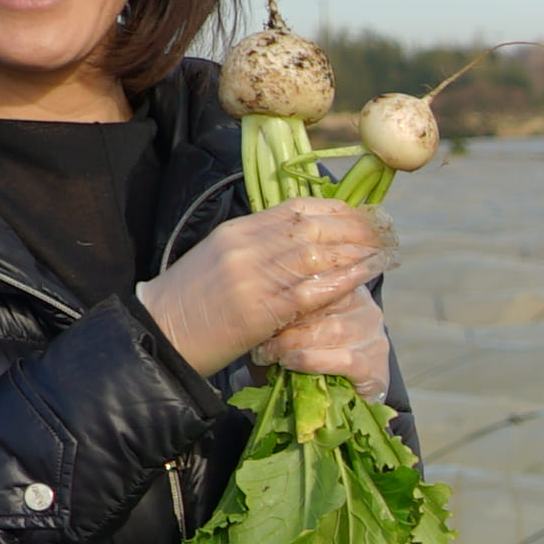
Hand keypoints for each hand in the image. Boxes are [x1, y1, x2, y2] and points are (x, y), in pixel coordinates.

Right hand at [138, 196, 393, 371]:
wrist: (159, 334)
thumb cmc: (190, 304)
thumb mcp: (219, 260)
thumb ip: (256, 247)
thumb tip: (299, 242)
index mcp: (236, 231)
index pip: (294, 208)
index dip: (334, 209)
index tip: (360, 213)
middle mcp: (247, 247)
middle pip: (311, 227)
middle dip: (353, 227)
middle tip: (383, 231)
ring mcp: (253, 277)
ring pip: (316, 254)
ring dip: (356, 252)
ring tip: (384, 252)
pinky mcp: (260, 310)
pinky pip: (310, 290)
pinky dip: (342, 280)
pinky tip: (364, 276)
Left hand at [252, 285, 391, 394]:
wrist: (338, 402)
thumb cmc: (306, 357)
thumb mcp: (293, 326)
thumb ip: (285, 308)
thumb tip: (257, 297)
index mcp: (348, 289)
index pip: (321, 279)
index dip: (290, 292)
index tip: (261, 304)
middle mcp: (367, 309)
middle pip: (327, 304)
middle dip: (287, 322)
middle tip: (259, 339)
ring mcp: (374, 338)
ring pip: (335, 330)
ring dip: (294, 343)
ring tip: (268, 354)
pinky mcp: (375, 368)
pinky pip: (345, 359)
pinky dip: (313, 360)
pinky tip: (290, 363)